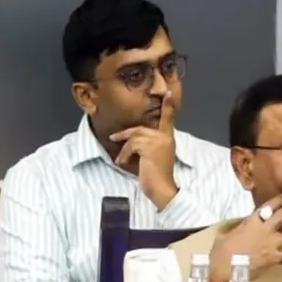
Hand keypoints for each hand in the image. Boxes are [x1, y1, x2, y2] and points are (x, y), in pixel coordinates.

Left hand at [109, 92, 177, 207]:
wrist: (161, 189)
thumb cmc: (155, 176)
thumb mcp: (151, 157)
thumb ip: (146, 145)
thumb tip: (129, 140)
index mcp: (167, 138)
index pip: (169, 118)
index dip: (168, 105)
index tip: (167, 92)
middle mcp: (165, 137)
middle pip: (140, 129)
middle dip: (125, 135)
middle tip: (113, 138)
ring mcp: (159, 141)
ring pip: (134, 137)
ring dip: (125, 150)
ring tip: (122, 160)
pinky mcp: (151, 147)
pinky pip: (132, 145)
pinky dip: (125, 154)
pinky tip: (124, 163)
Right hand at [206, 193, 281, 281]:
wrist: (227, 270)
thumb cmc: (221, 252)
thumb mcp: (224, 237)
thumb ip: (235, 232)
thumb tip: (235, 231)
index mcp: (251, 223)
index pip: (266, 208)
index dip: (276, 201)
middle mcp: (265, 230)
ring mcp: (272, 244)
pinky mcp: (275, 258)